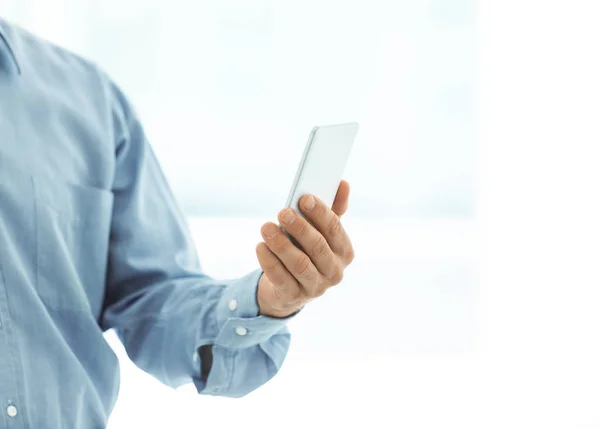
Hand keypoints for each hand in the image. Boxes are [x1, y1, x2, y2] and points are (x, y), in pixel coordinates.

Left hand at [255, 180, 354, 317]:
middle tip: (282, 212)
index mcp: (344, 251)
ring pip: (299, 264)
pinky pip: (281, 278)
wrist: (289, 288)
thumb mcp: (320, 232)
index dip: (320, 212)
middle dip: (300, 227)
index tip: (304, 198)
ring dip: (281, 244)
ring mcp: (316, 287)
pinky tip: (260, 246)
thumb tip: (343, 183)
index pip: (335, 228)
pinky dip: (269, 261)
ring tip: (266, 228)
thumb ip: (332, 209)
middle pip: (317, 246)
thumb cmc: (307, 251)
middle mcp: (334, 271)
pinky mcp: (294, 297)